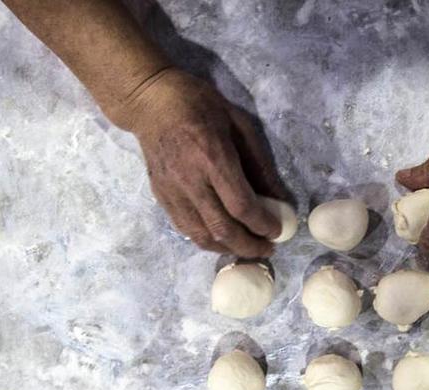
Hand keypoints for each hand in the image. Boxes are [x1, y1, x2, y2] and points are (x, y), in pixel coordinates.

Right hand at [118, 68, 285, 256]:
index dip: (262, 225)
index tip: (277, 232)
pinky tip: (222, 238)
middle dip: (249, 246)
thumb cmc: (199, 105)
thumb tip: (278, 199)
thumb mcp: (239, 124)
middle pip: (222, 229)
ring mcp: (172, 191)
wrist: (149, 102)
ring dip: (227, 249)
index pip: (241, 206)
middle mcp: (191, 180)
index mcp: (213, 158)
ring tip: (246, 247)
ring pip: (201, 236)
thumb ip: (259, 164)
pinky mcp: (161, 197)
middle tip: (266, 249)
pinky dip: (206, 240)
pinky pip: (185, 229)